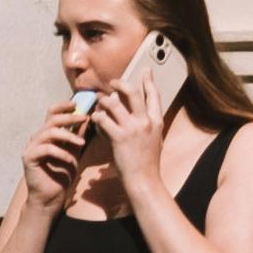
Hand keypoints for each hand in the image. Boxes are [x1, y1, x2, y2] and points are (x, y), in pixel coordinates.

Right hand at [17, 101, 84, 208]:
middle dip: (70, 117)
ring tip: (81, 143)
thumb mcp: (74, 152)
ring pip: (50, 131)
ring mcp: (31, 146)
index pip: (52, 113)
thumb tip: (87, 118)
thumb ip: (78, 136)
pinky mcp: (28, 157)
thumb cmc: (62, 175)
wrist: (51, 198)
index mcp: (47, 134)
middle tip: (84, 118)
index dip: (64, 106)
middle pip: (52, 119)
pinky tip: (69, 159)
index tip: (78, 103)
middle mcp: (38, 137)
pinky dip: (60, 152)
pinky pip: (46, 148)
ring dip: (68, 135)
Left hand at [98, 36, 181, 182]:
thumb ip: (147, 125)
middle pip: (132, 92)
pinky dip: (97, 118)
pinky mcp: (119, 137)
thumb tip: (134, 114)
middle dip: (120, 83)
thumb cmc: (147, 163)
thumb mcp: (154, 140)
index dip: (149, 81)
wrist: (144, 181)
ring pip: (113, 103)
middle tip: (113, 82)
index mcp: (157, 122)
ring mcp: (132, 128)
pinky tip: (96, 121)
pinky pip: (103, 119)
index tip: (146, 71)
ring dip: (103, 101)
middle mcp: (146, 122)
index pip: (154, 95)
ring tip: (99, 104)